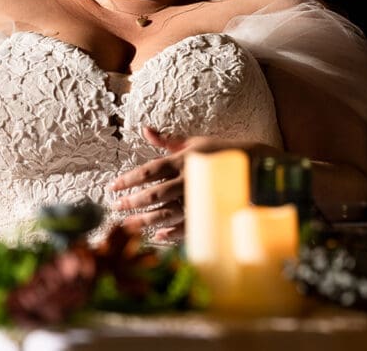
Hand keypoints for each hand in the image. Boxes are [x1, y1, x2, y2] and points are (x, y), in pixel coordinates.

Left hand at [110, 129, 248, 241]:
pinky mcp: (207, 213)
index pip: (149, 170)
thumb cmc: (220, 152)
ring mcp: (197, 199)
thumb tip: (145, 129)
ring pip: (166, 213)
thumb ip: (168, 141)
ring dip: (144, 221)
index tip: (112, 186)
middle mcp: (188, 180)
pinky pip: (185, 228)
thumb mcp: (194, 142)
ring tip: (126, 225)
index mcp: (183, 160)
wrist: (254, 167)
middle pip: (154, 194)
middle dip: (132, 202)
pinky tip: (156, 237)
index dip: (128, 179)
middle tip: (115, 207)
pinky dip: (169, 234)